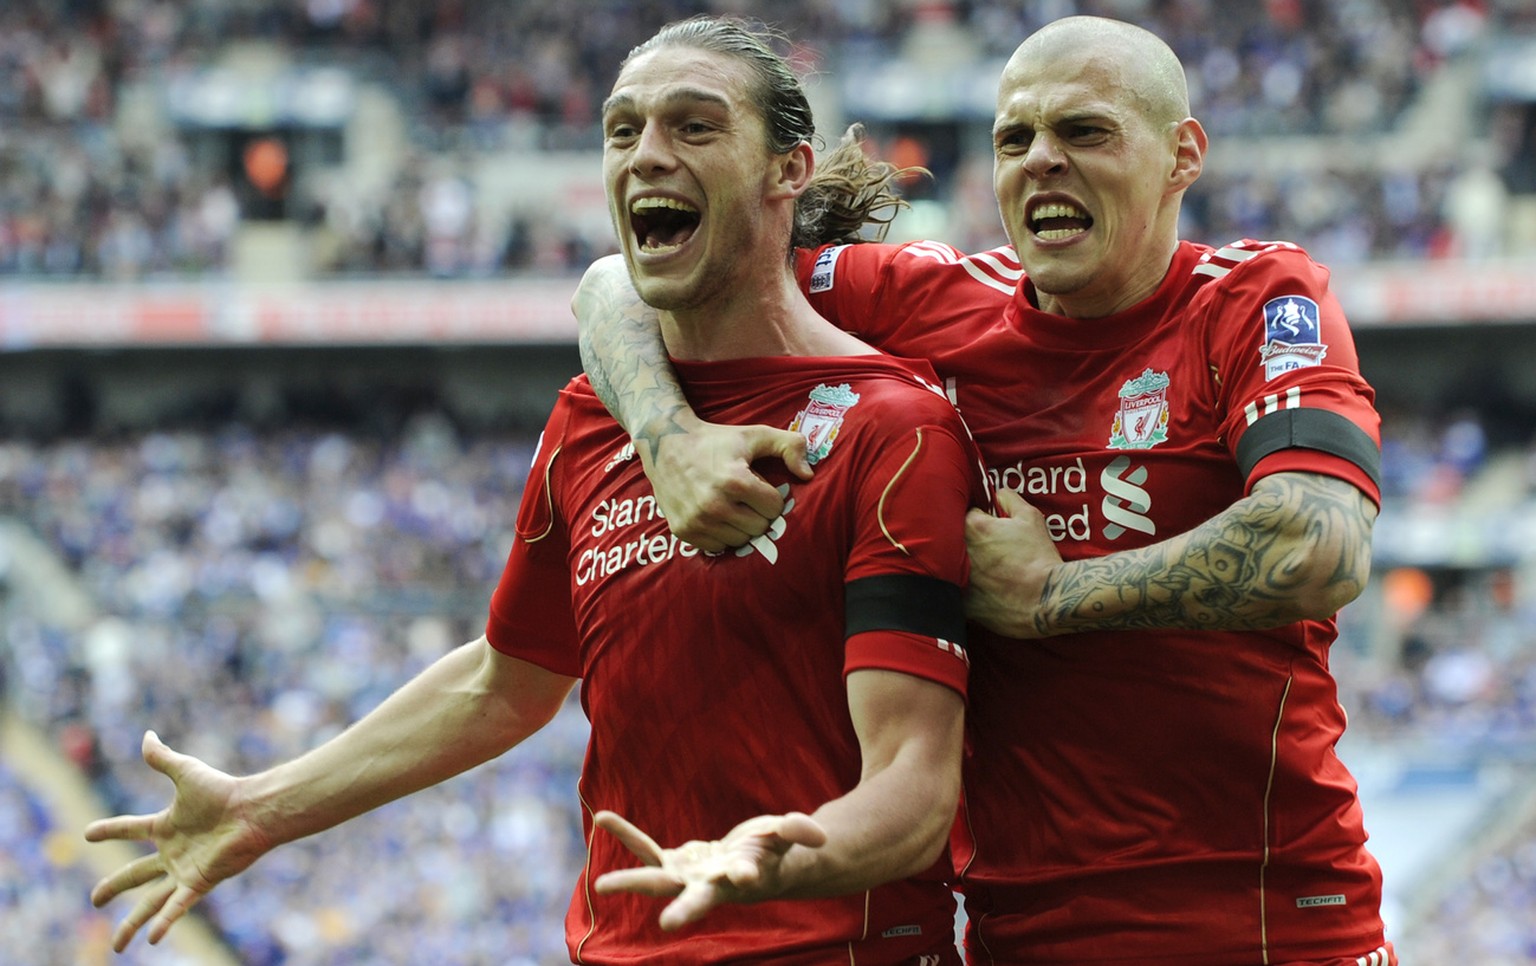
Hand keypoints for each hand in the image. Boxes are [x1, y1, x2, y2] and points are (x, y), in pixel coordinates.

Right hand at [83, 731, 269, 950]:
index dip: (109, 830)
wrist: (253, 809)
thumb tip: (147, 735)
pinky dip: (164, 922)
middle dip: (113, 887)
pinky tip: (151, 940)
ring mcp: (185, 869)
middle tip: (94, 900)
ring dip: (133, 923)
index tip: (87, 833)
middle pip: (135, 874)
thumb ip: (163, 758)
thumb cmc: (223, 791)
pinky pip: (177, 906)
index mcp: (166, 826)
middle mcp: (173, 851)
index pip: (130, 828)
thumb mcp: (185, 772)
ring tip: (117, 946)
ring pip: (151, 902)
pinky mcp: (200, 881)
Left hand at [592, 810, 827, 929]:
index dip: (745, 877)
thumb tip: (817, 834)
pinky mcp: (674, 863)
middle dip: (683, 911)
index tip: (745, 876)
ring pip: (658, 881)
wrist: (751, 864)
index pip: (744, 882)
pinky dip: (627, 835)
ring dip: (631, 882)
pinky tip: (604, 818)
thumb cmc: (774, 851)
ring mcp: (688, 877)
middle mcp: (712, 886)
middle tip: (668, 924)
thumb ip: (799, 832)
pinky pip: (646, 849)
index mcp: (743, 880)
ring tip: (601, 886)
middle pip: (696, 900)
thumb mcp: (787, 836)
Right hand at [647, 420, 812, 552]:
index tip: (759, 486)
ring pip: (740, 541)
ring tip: (732, 506)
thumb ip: (790, 446)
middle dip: (758, 513)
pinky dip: (721, 534)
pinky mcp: (683, 531)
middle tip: (746, 497)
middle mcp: (714, 504)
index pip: (774, 508)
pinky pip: (717, 546)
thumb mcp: (755, 434)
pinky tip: (716, 515)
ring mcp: (696, 521)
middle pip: (759, 528)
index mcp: (735, 481)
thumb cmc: (717, 440)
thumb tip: (808, 475)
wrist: (665, 444)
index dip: (771, 497)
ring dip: (741, 526)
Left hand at [964, 488, 1063, 638]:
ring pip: (955, 569)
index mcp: (974, 528)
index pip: (968, 516)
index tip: (995, 531)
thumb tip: (998, 493)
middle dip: (972, 545)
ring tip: (991, 573)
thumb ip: (1009, 498)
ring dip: (967, 568)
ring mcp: (960, 581)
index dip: (983, 522)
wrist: (1048, 598)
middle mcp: (960, 553)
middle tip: (993, 553)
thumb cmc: (1039, 556)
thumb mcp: (1030, 517)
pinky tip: (988, 593)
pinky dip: (970, 592)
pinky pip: (959, 595)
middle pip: (957, 543)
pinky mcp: (964, 604)